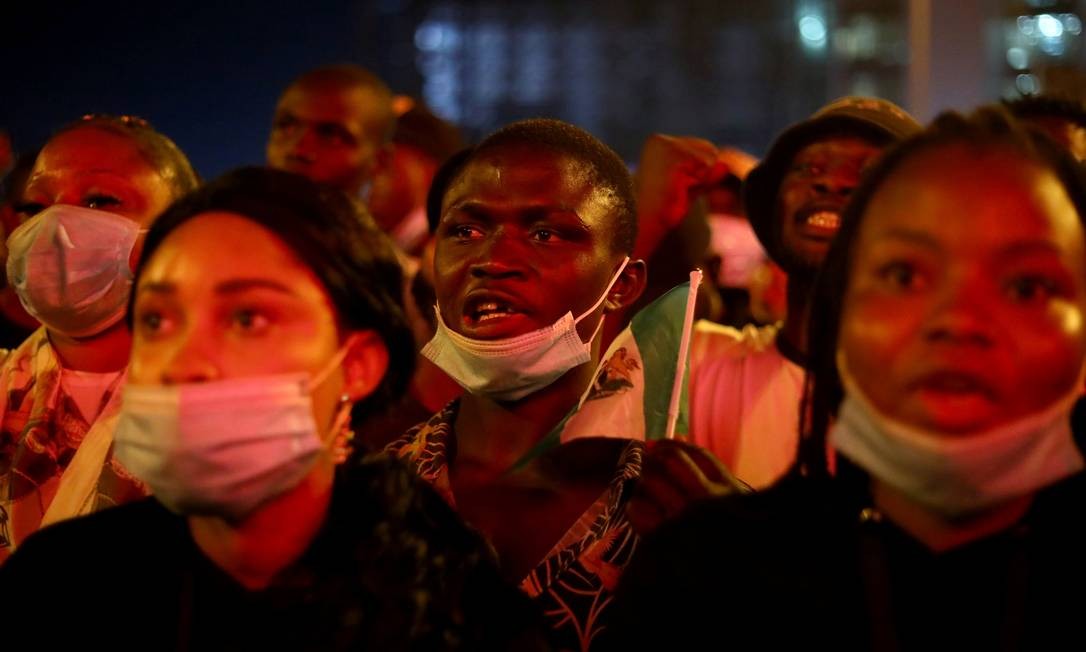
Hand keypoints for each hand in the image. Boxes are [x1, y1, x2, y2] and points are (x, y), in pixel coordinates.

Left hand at [626, 438, 749, 535]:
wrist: (738, 587)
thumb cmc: (734, 545)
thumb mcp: (736, 509)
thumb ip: (713, 479)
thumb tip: (679, 441)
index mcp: (729, 489)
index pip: (696, 454)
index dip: (671, 446)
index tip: (657, 447)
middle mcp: (708, 499)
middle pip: (670, 460)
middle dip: (653, 460)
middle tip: (646, 468)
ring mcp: (686, 518)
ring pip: (651, 480)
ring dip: (643, 483)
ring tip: (643, 492)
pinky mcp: (665, 538)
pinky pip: (639, 509)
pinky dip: (635, 507)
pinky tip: (640, 513)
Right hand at [636, 135, 731, 225]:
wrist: (644, 223)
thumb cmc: (663, 209)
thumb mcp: (688, 187)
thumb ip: (706, 174)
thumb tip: (725, 165)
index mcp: (657, 143)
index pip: (701, 147)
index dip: (698, 173)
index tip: (674, 186)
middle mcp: (660, 139)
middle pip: (709, 149)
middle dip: (702, 175)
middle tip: (676, 190)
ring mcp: (666, 146)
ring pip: (710, 158)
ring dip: (700, 180)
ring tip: (676, 190)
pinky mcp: (674, 156)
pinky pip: (707, 166)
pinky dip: (699, 183)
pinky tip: (678, 190)